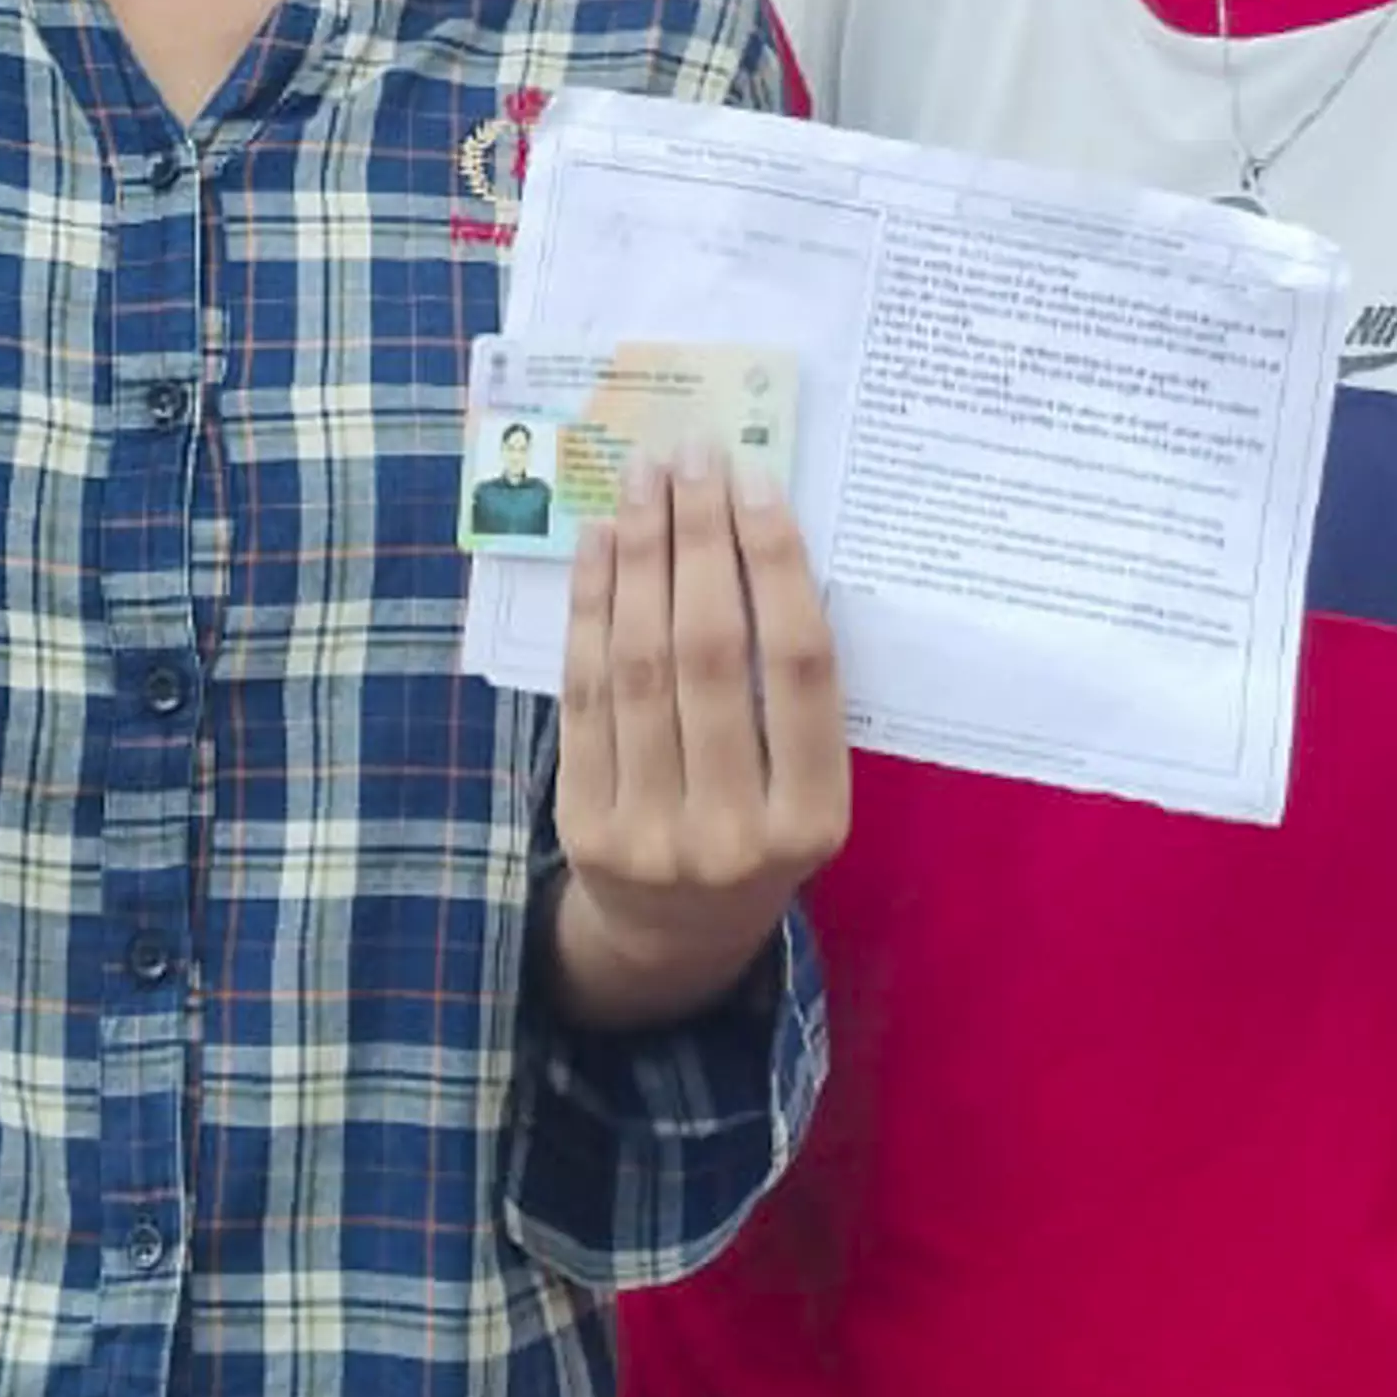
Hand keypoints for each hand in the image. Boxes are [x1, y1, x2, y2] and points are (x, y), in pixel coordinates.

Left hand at [549, 451, 852, 1029]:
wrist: (674, 939)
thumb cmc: (757, 834)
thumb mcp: (806, 789)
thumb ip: (791, 694)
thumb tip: (754, 533)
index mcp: (814, 820)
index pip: (802, 669)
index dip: (777, 565)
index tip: (757, 483)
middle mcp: (732, 832)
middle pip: (712, 654)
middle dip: (699, 539)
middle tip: (692, 456)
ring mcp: (650, 831)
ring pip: (640, 664)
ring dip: (640, 554)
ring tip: (643, 479)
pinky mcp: (583, 822)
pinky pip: (583, 691)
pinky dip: (590, 605)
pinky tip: (598, 541)